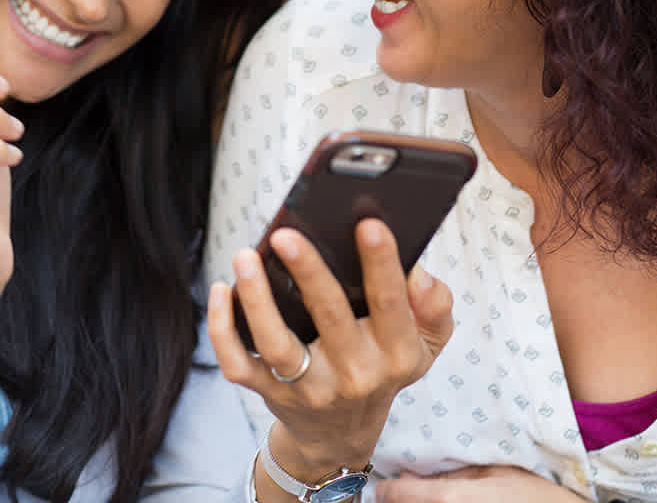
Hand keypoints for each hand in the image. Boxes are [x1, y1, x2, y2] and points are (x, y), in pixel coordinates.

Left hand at [207, 219, 453, 481]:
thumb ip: (434, 306)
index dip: (382, 263)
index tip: (369, 223)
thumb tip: (419, 272)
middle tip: (287, 234)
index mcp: (396, 353)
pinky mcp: (270, 393)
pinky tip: (221, 290)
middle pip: (330, 317)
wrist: (342, 434)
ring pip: (277, 344)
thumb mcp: (426, 344)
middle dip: (309, 272)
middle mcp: (354, 373)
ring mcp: (308, 387)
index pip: (391, 303)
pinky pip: (239, 364)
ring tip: (245, 257)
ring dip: (258, 299)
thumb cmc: (382, 368)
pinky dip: (222, 329)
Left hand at [376, 466, 582, 502]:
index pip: (394, 495)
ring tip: (428, 496)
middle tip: (407, 491)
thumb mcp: (493, 472)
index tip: (385, 485)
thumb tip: (408, 476)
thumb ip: (450, 474)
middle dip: (400, 500)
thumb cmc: (533, 495)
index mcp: (450, 498)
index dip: (385, 489)